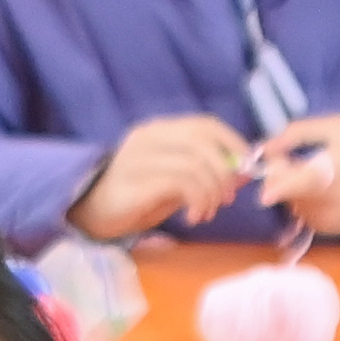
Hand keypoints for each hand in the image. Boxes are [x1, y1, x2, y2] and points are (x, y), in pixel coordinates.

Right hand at [75, 113, 254, 240]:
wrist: (92, 213)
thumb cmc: (137, 197)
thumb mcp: (176, 182)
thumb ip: (204, 173)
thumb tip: (243, 172)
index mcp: (161, 130)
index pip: (206, 124)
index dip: (234, 143)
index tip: (247, 169)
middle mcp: (150, 136)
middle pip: (204, 141)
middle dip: (226, 171)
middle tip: (228, 198)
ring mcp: (140, 156)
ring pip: (196, 164)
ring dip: (212, 192)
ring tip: (206, 212)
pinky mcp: (136, 180)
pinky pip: (182, 183)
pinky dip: (198, 201)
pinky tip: (194, 216)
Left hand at [251, 112, 339, 239]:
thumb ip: (299, 132)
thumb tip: (266, 145)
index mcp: (326, 173)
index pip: (283, 183)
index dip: (269, 172)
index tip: (270, 157)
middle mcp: (321, 202)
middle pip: (279, 189)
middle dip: (279, 172)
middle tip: (295, 158)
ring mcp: (322, 220)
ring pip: (288, 199)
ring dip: (293, 186)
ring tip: (317, 174)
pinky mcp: (325, 230)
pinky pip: (301, 210)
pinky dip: (305, 199)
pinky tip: (326, 191)